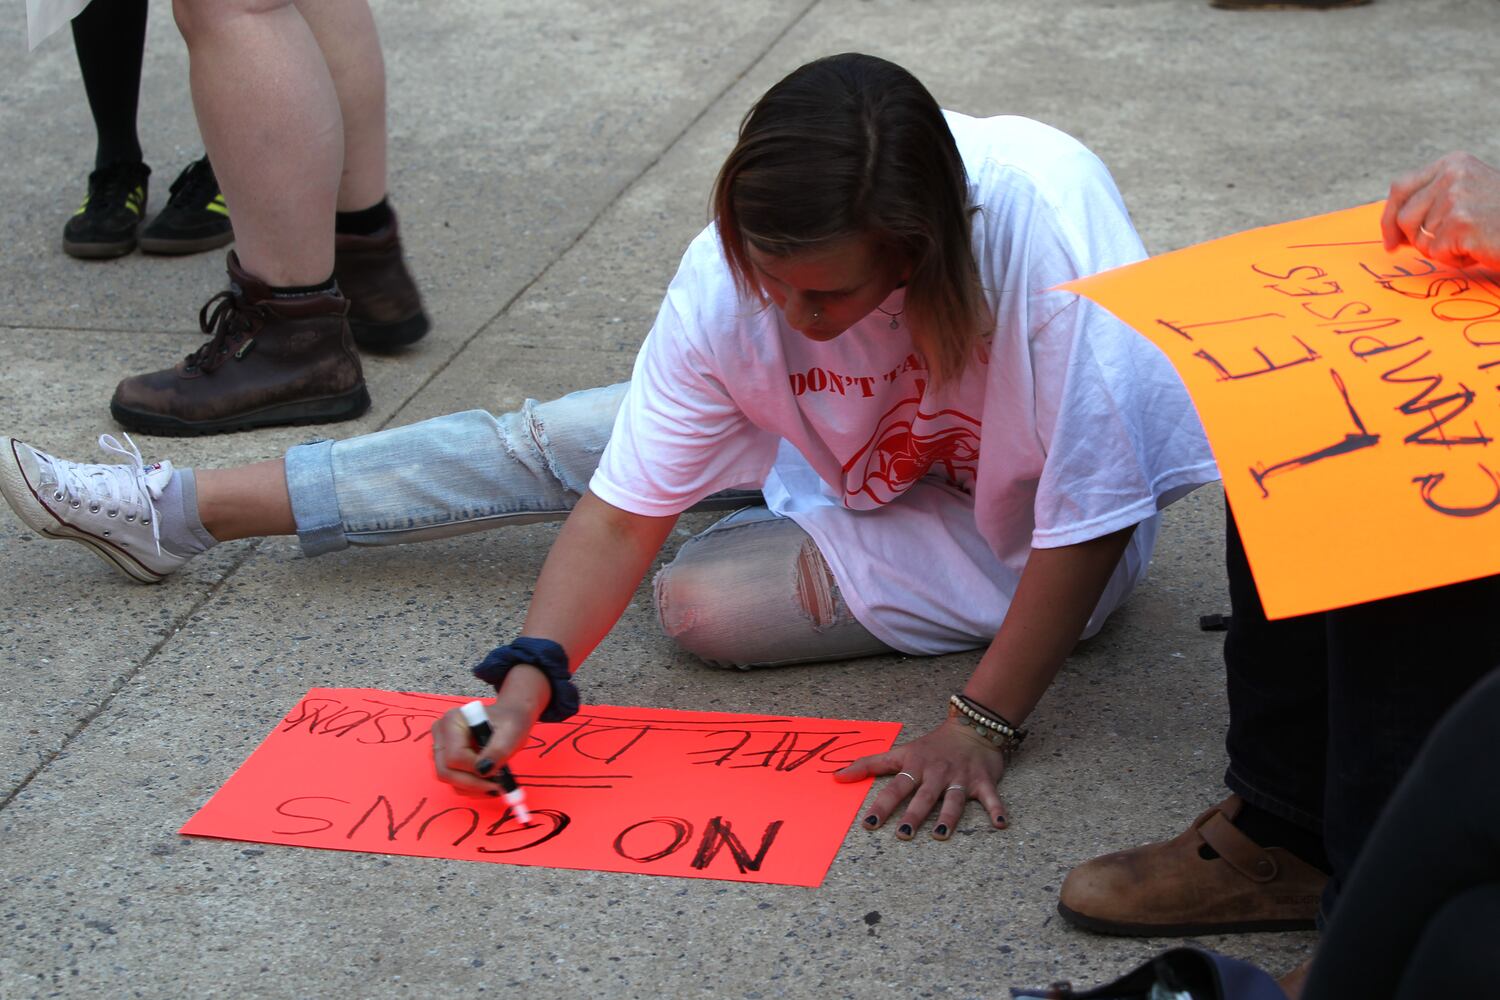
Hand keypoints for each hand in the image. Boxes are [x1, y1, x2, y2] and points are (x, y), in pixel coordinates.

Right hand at [431, 663, 548, 794]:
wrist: (510, 717)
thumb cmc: (510, 721)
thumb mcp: (511, 733)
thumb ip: (497, 750)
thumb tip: (483, 770)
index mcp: (453, 721)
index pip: (455, 756)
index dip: (475, 770)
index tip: (498, 774)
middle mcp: (441, 733)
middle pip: (445, 770)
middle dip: (472, 784)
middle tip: (497, 787)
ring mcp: (441, 747)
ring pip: (448, 778)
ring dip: (473, 787)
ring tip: (495, 782)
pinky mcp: (445, 759)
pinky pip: (453, 780)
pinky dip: (471, 786)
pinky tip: (488, 781)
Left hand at [833, 718, 1008, 839]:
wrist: (972, 727)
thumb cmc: (933, 745)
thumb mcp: (901, 751)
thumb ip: (870, 764)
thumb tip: (836, 777)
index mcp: (915, 767)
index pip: (894, 788)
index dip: (881, 806)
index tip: (869, 825)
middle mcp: (936, 773)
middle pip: (922, 797)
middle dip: (913, 816)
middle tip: (903, 835)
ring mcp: (960, 778)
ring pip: (953, 800)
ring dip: (948, 817)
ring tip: (941, 834)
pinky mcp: (983, 781)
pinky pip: (991, 798)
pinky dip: (996, 810)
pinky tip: (1001, 825)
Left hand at [1381, 151, 1499, 269]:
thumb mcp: (1468, 195)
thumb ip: (1434, 201)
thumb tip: (1392, 231)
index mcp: (1452, 163)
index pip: (1400, 188)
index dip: (1388, 217)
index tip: (1390, 241)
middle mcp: (1451, 175)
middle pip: (1403, 217)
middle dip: (1415, 240)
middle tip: (1443, 247)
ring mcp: (1456, 198)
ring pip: (1419, 239)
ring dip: (1442, 250)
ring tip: (1472, 241)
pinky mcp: (1461, 224)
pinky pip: (1437, 253)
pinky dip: (1456, 259)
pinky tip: (1479, 249)